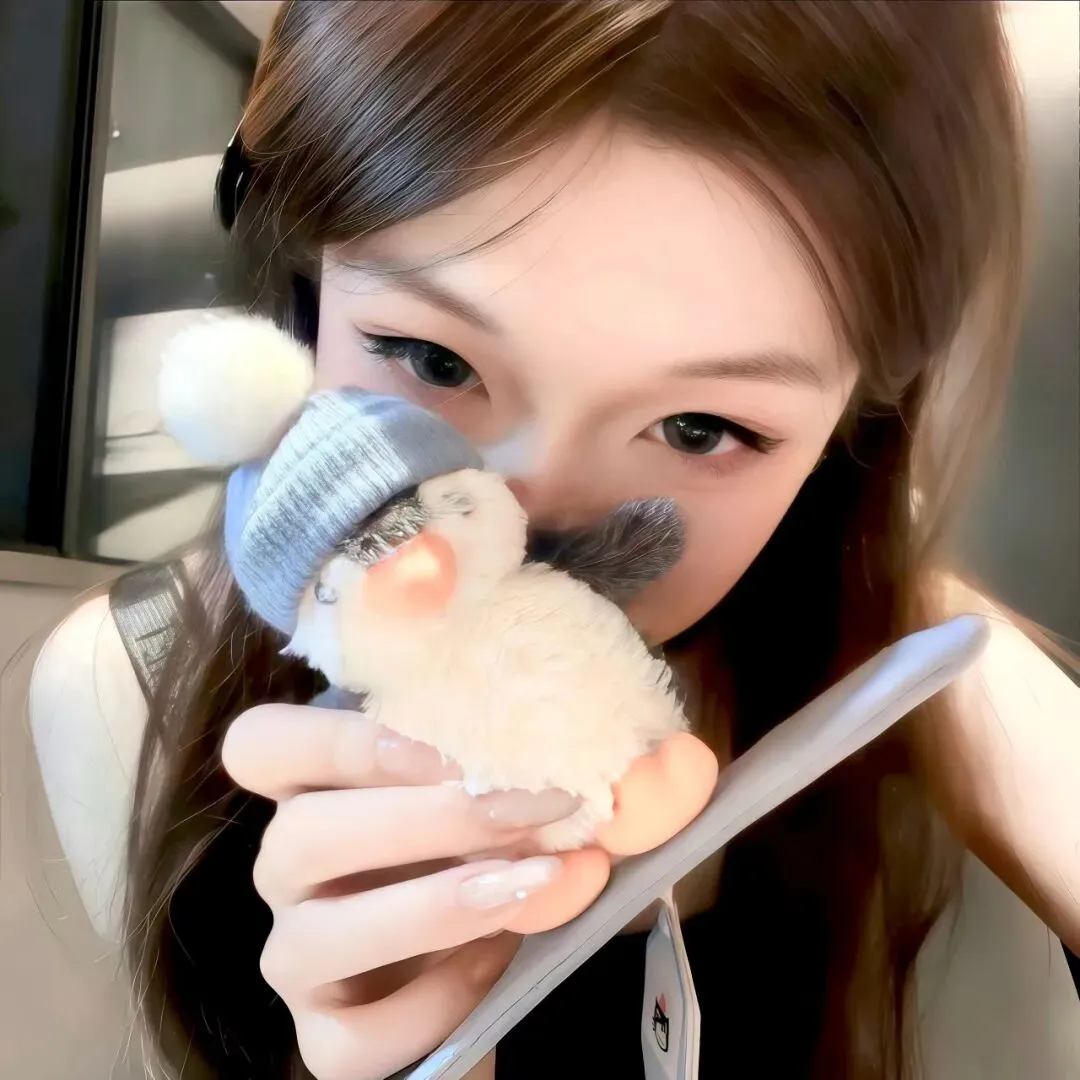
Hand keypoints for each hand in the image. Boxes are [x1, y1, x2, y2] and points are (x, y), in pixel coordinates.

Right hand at [221, 704, 585, 1079]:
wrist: (482, 977)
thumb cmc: (482, 857)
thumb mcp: (500, 803)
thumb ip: (538, 774)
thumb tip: (657, 764)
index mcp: (314, 792)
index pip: (259, 746)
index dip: (339, 738)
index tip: (447, 743)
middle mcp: (286, 872)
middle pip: (296, 835)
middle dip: (423, 818)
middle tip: (528, 805)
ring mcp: (294, 958)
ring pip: (315, 938)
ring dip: (436, 905)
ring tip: (533, 884)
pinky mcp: (324, 1042)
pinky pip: (358, 1034)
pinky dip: (440, 996)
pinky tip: (501, 960)